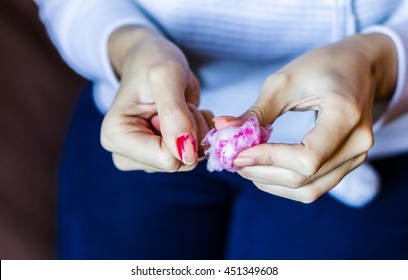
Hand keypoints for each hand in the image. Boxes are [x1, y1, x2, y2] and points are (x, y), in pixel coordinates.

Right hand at [100, 26, 212, 171]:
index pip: (166, 160)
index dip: (184, 133)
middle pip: (180, 163)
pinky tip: (187, 114)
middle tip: (180, 103)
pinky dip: (201, 132)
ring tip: (180, 106)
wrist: (152, 59)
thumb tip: (186, 154)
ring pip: (191, 159)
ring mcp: (146, 158)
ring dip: (197, 129)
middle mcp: (127, 155)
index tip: (176, 104)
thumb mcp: (165, 75)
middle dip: (191, 131)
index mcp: (116, 138)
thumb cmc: (153, 61)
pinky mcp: (161, 156)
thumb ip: (174, 112)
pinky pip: (196, 154)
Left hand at [223, 34, 397, 202]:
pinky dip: (285, 184)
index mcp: (346, 115)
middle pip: (304, 178)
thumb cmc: (322, 66)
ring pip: (308, 190)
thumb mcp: (285, 81)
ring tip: (245, 166)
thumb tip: (222, 129)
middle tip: (234, 161)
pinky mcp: (348, 164)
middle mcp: (358, 142)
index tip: (237, 154)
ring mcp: (357, 157)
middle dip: (262, 173)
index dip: (268, 159)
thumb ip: (256, 112)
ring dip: (271, 183)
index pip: (306, 157)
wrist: (359, 67)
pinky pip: (314, 187)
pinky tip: (264, 170)